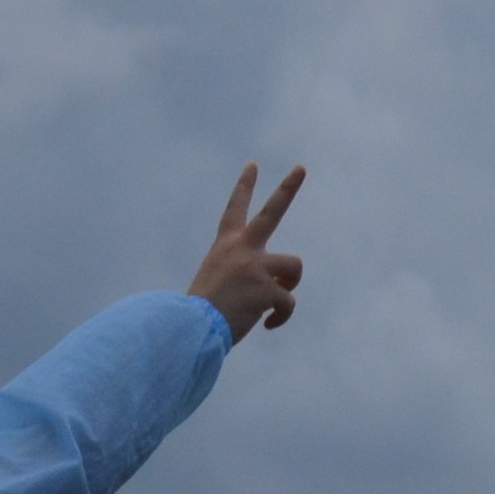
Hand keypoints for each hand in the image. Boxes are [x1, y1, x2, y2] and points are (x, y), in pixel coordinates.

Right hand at [187, 165, 307, 340]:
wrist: (193, 328)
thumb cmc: (201, 312)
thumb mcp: (215, 279)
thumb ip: (242, 273)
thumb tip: (277, 286)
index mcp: (226, 245)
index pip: (235, 208)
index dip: (244, 186)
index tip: (253, 165)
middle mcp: (242, 249)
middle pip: (272, 211)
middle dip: (288, 187)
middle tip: (301, 168)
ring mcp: (256, 267)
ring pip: (294, 266)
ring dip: (290, 285)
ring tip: (276, 301)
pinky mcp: (268, 289)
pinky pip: (288, 301)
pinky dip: (281, 316)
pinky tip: (268, 325)